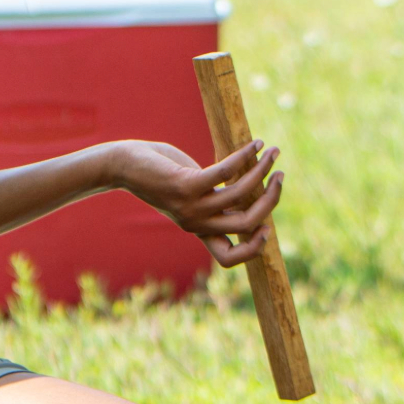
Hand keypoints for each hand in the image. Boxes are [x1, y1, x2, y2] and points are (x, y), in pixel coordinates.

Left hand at [110, 138, 284, 267]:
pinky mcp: (186, 184)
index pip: (227, 258)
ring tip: (272, 152)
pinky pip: (226, 172)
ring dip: (262, 171)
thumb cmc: (159, 175)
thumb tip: (248, 187)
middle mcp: (195, 222)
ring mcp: (190, 205)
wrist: (122, 166)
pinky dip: (245, 157)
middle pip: (247, 224)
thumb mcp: (190, 192)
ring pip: (241, 195)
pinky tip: (254, 144)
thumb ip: (216, 197)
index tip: (267, 228)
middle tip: (280, 176)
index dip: (253, 250)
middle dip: (271, 200)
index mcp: (197, 229)